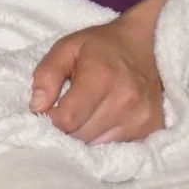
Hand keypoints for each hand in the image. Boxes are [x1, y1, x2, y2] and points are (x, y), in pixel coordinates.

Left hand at [30, 0, 167, 143]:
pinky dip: (104, 136)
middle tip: (67, 110)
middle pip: (81, 136)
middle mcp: (126, 100)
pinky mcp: (152, 127)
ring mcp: (143, 117)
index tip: (49, 108)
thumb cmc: (100, 46)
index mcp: (101, 77)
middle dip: (67, 127)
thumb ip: (46, 75)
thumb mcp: (66, 48)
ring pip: (98, 144)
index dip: (51, 118)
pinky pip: (117, 145)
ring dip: (85, 133)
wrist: (143, 43)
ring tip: (87, 112)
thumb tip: (36, 107)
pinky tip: (103, 118)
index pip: (68, 120)